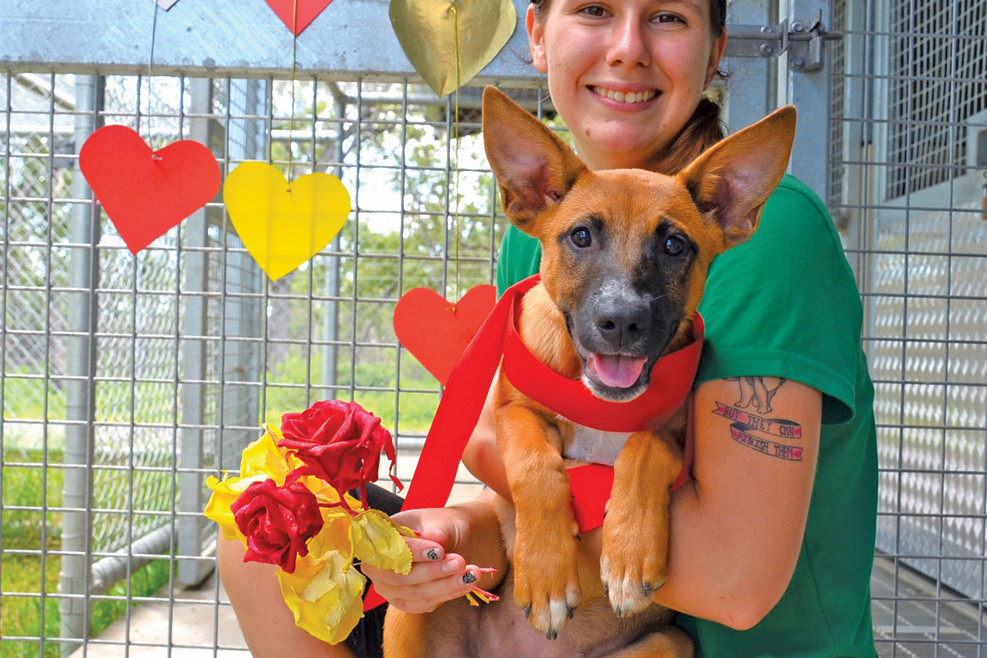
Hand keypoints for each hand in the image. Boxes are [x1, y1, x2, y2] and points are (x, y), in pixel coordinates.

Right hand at [360, 506, 493, 613]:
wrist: (452, 540)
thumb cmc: (441, 525)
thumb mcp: (440, 521)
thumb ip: (436, 531)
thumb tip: (436, 539)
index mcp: (382, 535)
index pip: (389, 548)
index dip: (412, 552)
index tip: (439, 551)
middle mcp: (379, 564)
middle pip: (398, 577)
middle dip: (431, 572)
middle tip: (460, 562)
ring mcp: (389, 585)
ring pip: (414, 593)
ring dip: (445, 585)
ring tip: (472, 573)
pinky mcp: (406, 601)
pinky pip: (424, 604)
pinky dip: (448, 594)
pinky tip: (468, 583)